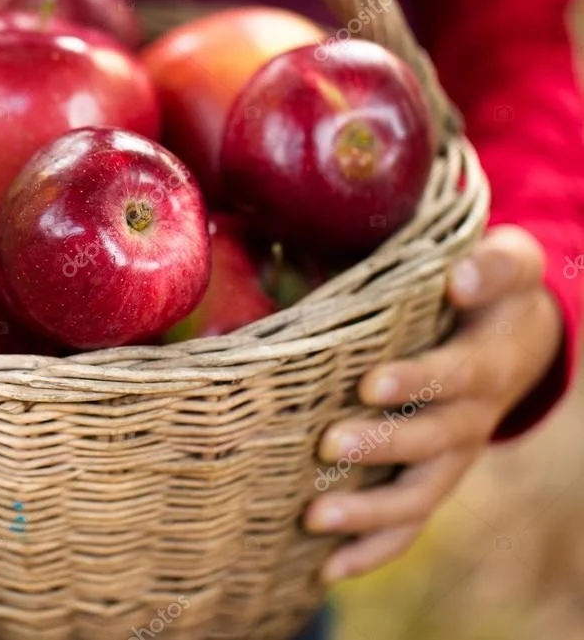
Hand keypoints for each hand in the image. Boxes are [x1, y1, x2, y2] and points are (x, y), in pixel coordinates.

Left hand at [304, 225, 562, 581]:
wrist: (518, 340)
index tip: (371, 383)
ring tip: (316, 519)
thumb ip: (493, 267)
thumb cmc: (496, 294)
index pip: (453, 378)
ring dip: (369, 513)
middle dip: (381, 447)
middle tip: (328, 445)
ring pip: (417, 496)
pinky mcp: (433, 480)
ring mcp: (452, 459)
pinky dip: (372, 550)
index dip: (417, 382)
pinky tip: (327, 569)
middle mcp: (471, 421)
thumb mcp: (509, 265)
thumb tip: (461, 279)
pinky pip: (409, 524)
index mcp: (484, 366)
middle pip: (430, 443)